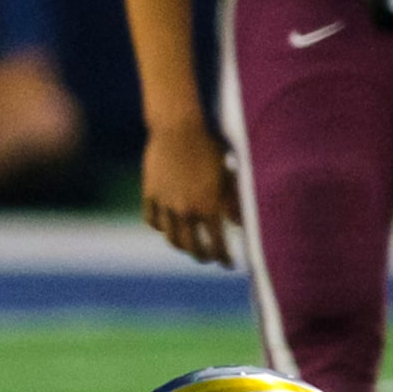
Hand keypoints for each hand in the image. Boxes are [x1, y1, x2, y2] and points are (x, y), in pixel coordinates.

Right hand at [142, 119, 238, 266]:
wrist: (177, 128)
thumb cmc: (209, 148)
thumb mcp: (227, 174)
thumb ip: (234, 202)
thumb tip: (243, 226)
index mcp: (208, 207)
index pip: (217, 244)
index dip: (224, 258)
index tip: (229, 264)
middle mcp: (185, 210)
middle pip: (192, 246)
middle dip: (202, 256)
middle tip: (208, 258)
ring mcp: (165, 203)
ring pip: (170, 237)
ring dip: (181, 246)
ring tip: (187, 246)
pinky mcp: (149, 193)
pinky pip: (153, 220)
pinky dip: (160, 227)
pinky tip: (167, 227)